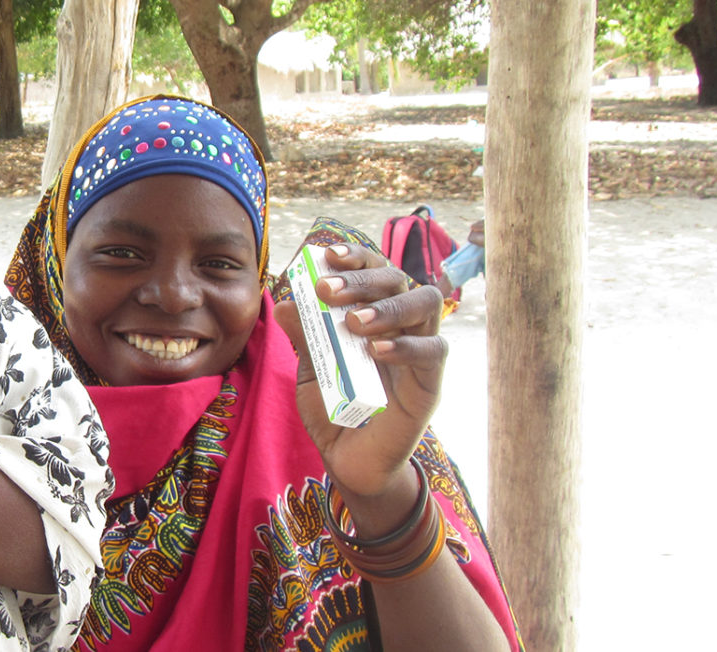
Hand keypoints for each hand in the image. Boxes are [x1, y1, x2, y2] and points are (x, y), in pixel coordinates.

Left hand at [273, 243, 446, 510]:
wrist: (348, 460)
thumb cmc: (334, 409)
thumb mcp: (311, 370)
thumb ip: (304, 337)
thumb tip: (283, 303)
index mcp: (375, 314)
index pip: (375, 270)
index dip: (356, 257)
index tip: (328, 256)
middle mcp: (402, 325)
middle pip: (399, 280)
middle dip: (362, 280)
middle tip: (328, 291)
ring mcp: (421, 351)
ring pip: (425, 305)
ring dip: (387, 307)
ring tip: (353, 322)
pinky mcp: (430, 383)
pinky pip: (433, 352)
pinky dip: (405, 347)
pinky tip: (375, 350)